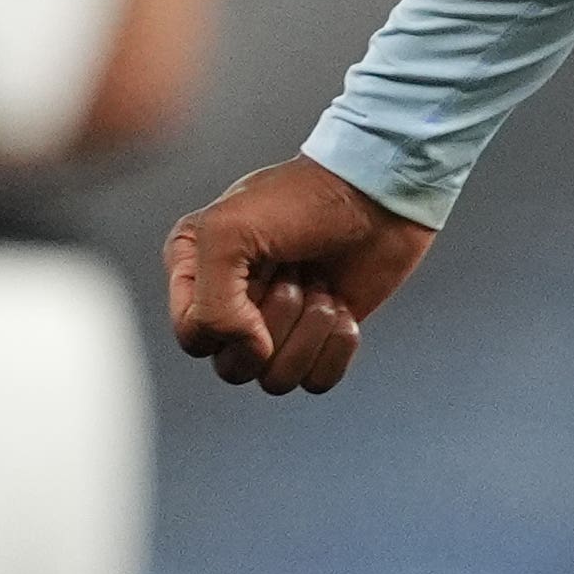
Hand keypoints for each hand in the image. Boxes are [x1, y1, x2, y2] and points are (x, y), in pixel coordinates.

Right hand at [164, 156, 432, 394]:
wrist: (378, 191)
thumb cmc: (303, 198)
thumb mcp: (230, 234)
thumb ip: (213, 306)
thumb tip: (251, 353)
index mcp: (195, 272)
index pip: (195, 337)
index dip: (230, 322)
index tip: (261, 275)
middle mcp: (230, 302)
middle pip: (234, 366)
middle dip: (277, 321)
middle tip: (296, 272)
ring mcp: (276, 323)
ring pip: (275, 380)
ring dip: (309, 331)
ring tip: (322, 285)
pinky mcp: (320, 336)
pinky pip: (316, 382)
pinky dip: (336, 346)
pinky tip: (343, 306)